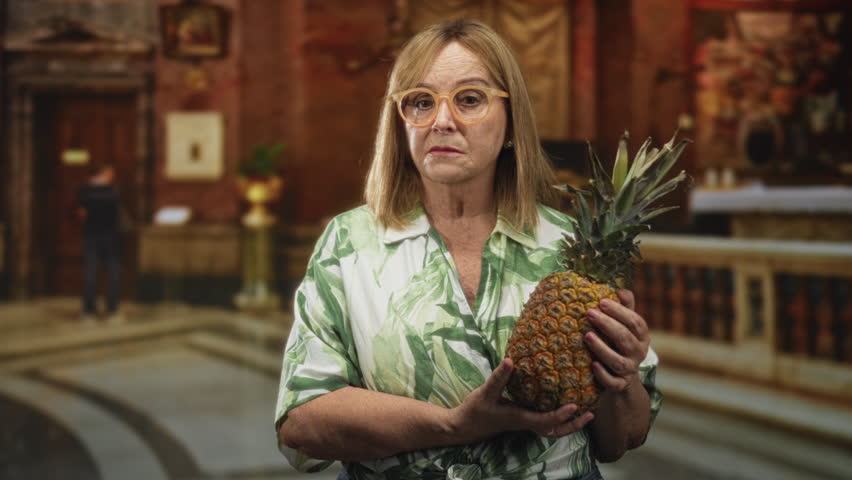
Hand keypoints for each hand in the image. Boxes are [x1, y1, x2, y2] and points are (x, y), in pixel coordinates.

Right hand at [449, 358, 593, 441]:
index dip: (561, 415)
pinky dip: (558, 418)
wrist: (466, 425)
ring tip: (585, 412)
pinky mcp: (523, 420)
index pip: (545, 421)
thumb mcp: (485, 392)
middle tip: (591, 413)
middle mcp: (526, 424)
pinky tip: (564, 406)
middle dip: (573, 425)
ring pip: (552, 429)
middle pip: (555, 430)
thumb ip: (498, 377)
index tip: (575, 406)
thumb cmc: (476, 409)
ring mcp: (526, 424)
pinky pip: (546, 423)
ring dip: (569, 423)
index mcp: (520, 418)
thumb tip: (510, 360)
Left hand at [584, 290, 649, 392]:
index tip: (602, 302)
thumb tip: (621, 290)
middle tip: (590, 313)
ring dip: (602, 348)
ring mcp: (629, 370)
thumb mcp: (625, 326)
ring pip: (618, 361)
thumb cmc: (619, 344)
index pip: (636, 322)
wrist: (622, 379)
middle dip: (608, 325)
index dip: (620, 312)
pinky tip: (593, 365)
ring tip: (587, 336)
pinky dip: (603, 374)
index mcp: (641, 337)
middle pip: (625, 339)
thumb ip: (625, 308)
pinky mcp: (619, 385)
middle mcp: (638, 353)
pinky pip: (613, 382)